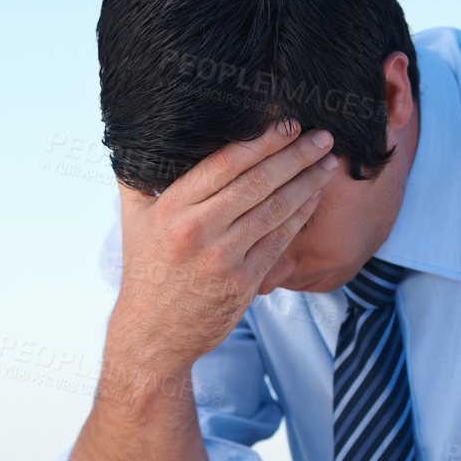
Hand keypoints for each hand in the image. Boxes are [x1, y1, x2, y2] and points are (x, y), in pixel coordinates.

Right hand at [109, 120, 335, 375]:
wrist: (152, 336)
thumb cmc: (145, 273)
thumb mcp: (133, 222)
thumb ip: (136, 180)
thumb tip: (136, 139)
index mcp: (173, 208)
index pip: (226, 163)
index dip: (262, 141)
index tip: (288, 124)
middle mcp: (198, 230)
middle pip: (257, 182)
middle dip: (296, 155)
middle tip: (322, 137)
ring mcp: (223, 258)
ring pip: (275, 210)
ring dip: (307, 183)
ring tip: (327, 163)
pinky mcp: (243, 282)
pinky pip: (279, 240)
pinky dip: (300, 216)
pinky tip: (314, 198)